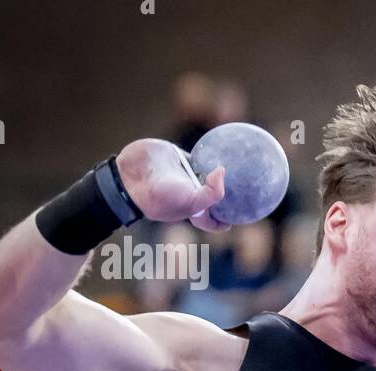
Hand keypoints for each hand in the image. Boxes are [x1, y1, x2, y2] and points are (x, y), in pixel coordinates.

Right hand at [115, 138, 229, 231]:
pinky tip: (220, 144)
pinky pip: (195, 153)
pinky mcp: (175, 155)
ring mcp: (182, 173)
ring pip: (204, 171)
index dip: (223, 220)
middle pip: (211, 193)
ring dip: (217, 167)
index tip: (235, 219)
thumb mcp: (192, 203)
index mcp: (193, 208)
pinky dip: (205, 150)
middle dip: (225, 191)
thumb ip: (214, 193)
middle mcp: (189, 192)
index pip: (211, 219)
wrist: (132, 175)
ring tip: (237, 160)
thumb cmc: (162, 197)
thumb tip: (222, 171)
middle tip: (243, 183)